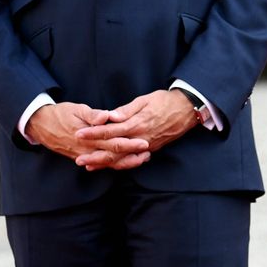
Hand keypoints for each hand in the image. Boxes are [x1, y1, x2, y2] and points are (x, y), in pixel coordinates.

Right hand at [27, 101, 149, 168]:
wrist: (41, 125)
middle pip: (114, 154)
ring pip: (108, 162)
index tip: (144, 142)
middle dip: (132, 154)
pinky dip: (113, 165)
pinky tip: (124, 163)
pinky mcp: (82, 157)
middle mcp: (87, 149)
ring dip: (125, 162)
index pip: (114, 141)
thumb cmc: (60, 114)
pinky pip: (100, 164)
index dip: (130, 143)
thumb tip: (106, 116)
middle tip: (148, 152)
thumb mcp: (76, 109)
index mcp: (88, 136)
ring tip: (141, 159)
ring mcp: (84, 155)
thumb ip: (92, 115)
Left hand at [74, 89, 195, 170]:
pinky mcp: (150, 150)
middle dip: (95, 155)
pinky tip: (108, 166)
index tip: (79, 134)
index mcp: (137, 123)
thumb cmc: (165, 101)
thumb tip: (111, 116)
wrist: (187, 110)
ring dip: (104, 163)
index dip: (94, 133)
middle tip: (78, 159)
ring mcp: (146, 146)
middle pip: (114, 150)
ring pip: (122, 158)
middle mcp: (140, 138)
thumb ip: (127, 110)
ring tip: (88, 166)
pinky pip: (132, 160)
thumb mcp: (145, 100)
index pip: (111, 130)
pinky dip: (119, 164)